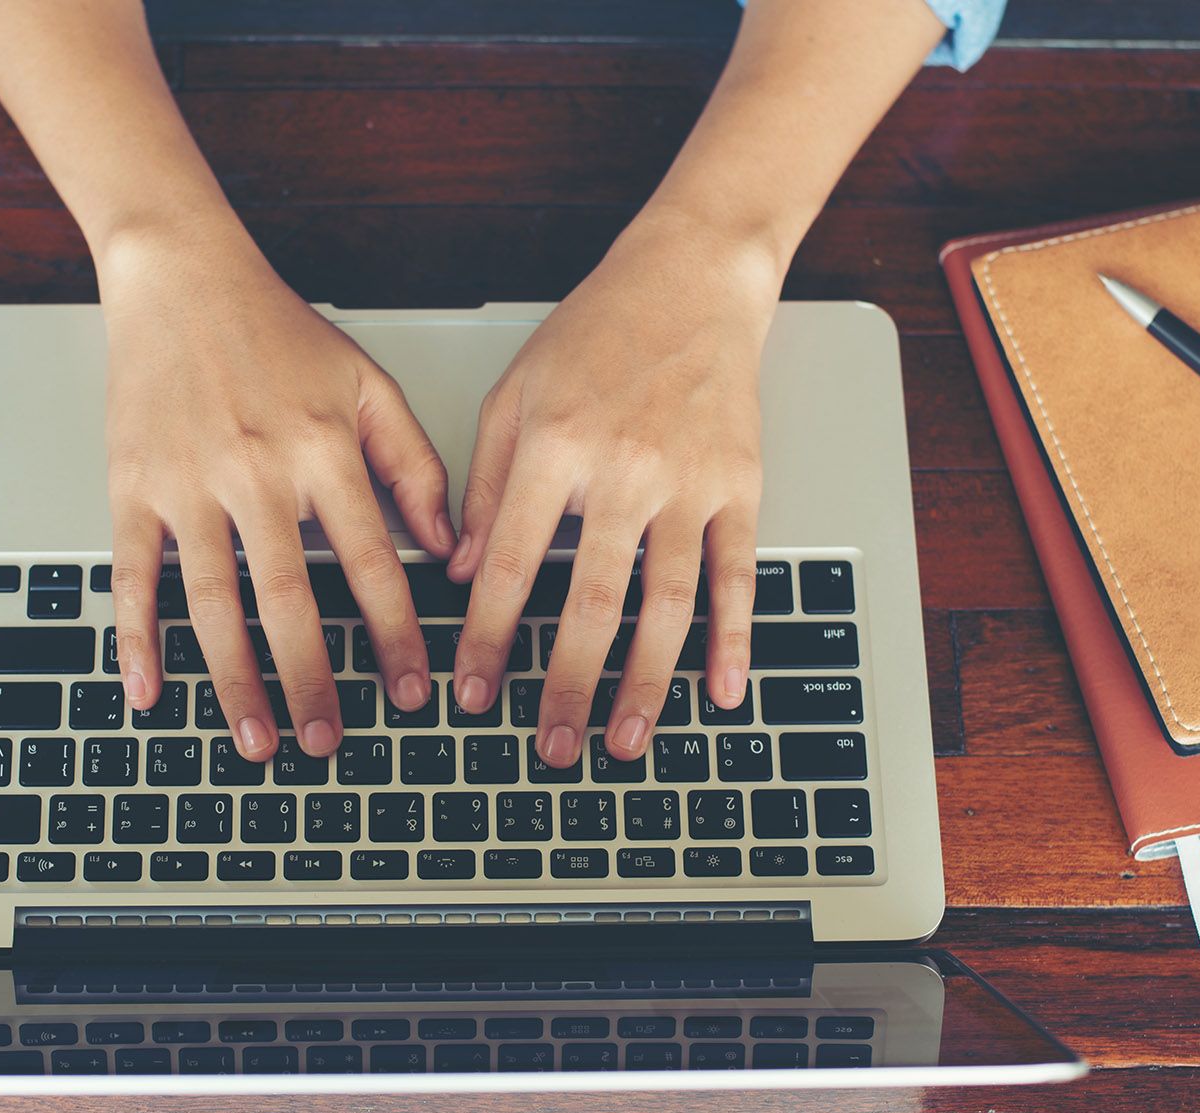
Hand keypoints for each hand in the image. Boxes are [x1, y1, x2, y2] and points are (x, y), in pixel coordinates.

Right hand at [101, 228, 454, 760]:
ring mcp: (188, 485)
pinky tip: (149, 690)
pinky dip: (136, 638)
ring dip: (235, 680)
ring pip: (213, 603)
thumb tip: (448, 545)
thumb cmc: (276, 329)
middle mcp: (256, 472)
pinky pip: (134, 575)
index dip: (395, 634)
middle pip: (289, 600)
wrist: (179, 276)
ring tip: (257, 737)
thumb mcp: (368, 384)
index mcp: (322, 450)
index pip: (370, 563)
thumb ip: (413, 464)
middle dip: (313, 680)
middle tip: (328, 742)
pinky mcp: (132, 487)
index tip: (411, 690)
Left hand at [448, 213, 780, 766]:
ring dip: (647, 680)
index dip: (488, 635)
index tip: (472, 691)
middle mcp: (623, 468)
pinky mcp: (741, 484)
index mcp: (554, 445)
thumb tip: (459, 572)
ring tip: (625, 739)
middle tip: (551, 747)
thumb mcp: (512, 396)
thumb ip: (484, 486)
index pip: (512, 563)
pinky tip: (723, 690)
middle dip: (566, 683)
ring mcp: (689, 480)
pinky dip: (734, 637)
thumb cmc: (595, 333)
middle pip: (591, 599)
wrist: (692, 278)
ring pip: (667, 601)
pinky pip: (738, 574)